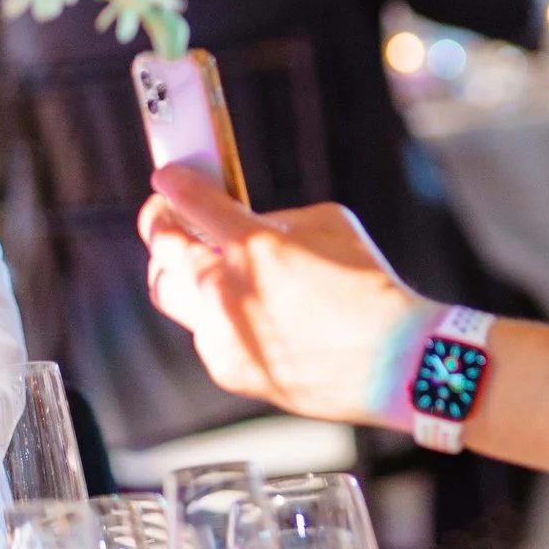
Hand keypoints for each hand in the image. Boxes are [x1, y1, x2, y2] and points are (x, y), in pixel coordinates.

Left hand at [139, 166, 430, 428]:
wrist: (390, 361)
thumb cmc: (369, 288)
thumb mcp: (330, 225)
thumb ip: (277, 220)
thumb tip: (245, 223)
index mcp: (252, 245)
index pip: (190, 202)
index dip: (173, 184)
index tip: (167, 180)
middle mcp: (225, 290)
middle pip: (161, 250)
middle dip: (157, 224)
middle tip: (164, 214)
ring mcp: (221, 335)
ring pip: (170, 295)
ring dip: (179, 272)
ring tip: (196, 261)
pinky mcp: (227, 369)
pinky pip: (204, 332)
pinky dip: (215, 315)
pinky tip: (245, 311)